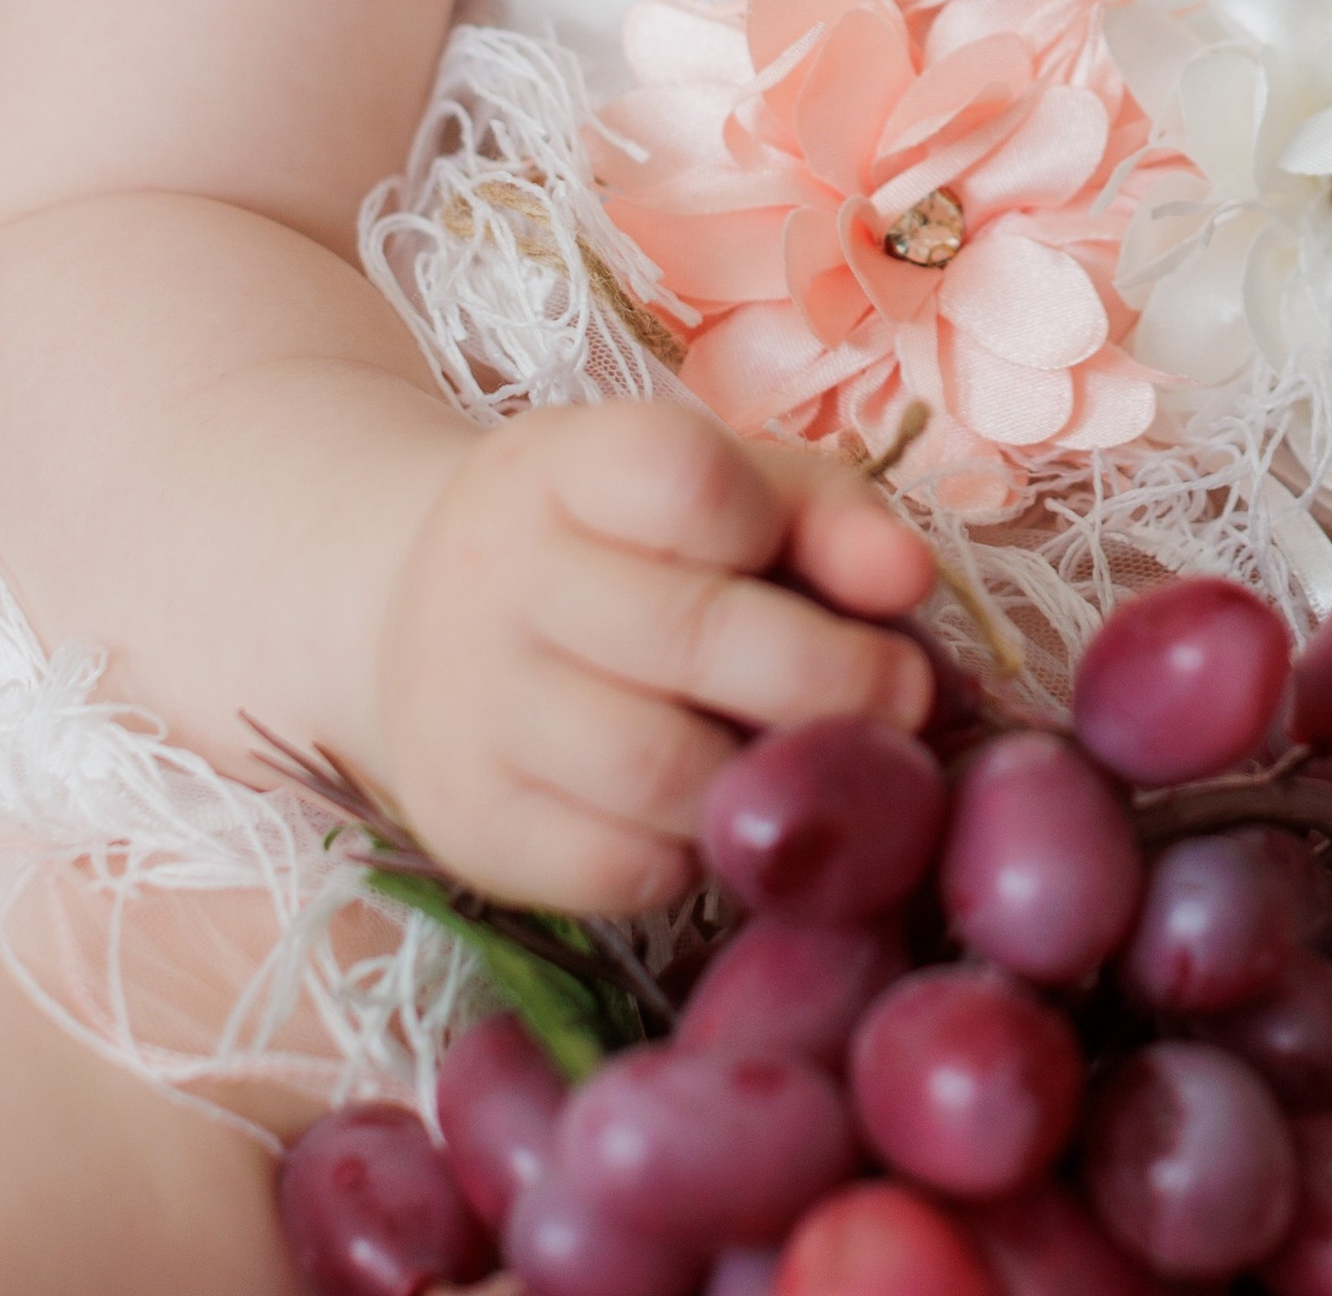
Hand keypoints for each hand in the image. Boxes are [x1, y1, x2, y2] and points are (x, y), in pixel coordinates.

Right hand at [375, 397, 936, 907]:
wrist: (421, 612)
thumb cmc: (621, 542)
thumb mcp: (720, 489)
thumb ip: (828, 516)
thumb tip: (911, 579)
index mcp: (562, 464)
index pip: (680, 474)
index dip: (770, 524)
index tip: (833, 568)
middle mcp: (498, 574)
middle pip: (689, 633)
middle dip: (830, 678)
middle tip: (905, 701)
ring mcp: (468, 704)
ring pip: (654, 768)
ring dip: (765, 782)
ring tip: (812, 770)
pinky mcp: (466, 823)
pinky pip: (612, 867)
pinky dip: (694, 857)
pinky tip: (718, 817)